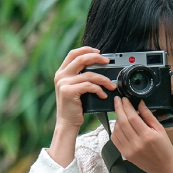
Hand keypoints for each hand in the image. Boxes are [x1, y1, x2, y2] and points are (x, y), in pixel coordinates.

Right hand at [49, 46, 114, 166]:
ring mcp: (63, 83)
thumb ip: (81, 76)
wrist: (67, 122)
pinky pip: (89, 86)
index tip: (98, 51)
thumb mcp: (75, 88)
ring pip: (89, 74)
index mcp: (61, 72)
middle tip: (107, 61)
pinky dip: (99, 89)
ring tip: (111, 85)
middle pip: (81, 59)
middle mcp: (60, 76)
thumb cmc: (74, 106)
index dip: (86, 49)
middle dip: (97, 58)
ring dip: (103, 79)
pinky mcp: (69, 91)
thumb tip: (98, 66)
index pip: (73, 54)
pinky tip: (103, 95)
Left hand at [111, 96, 172, 172]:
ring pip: (116, 130)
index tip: (124, 99)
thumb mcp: (160, 129)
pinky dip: (115, 130)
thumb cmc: (164, 149)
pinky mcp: (125, 154)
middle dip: (118, 108)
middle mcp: (136, 143)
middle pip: (122, 122)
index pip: (132, 117)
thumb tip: (139, 103)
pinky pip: (115, 139)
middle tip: (118, 100)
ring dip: (117, 119)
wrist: (163, 167)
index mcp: (147, 136)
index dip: (126, 106)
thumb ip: (148, 116)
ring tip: (121, 113)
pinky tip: (119, 125)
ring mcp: (129, 150)